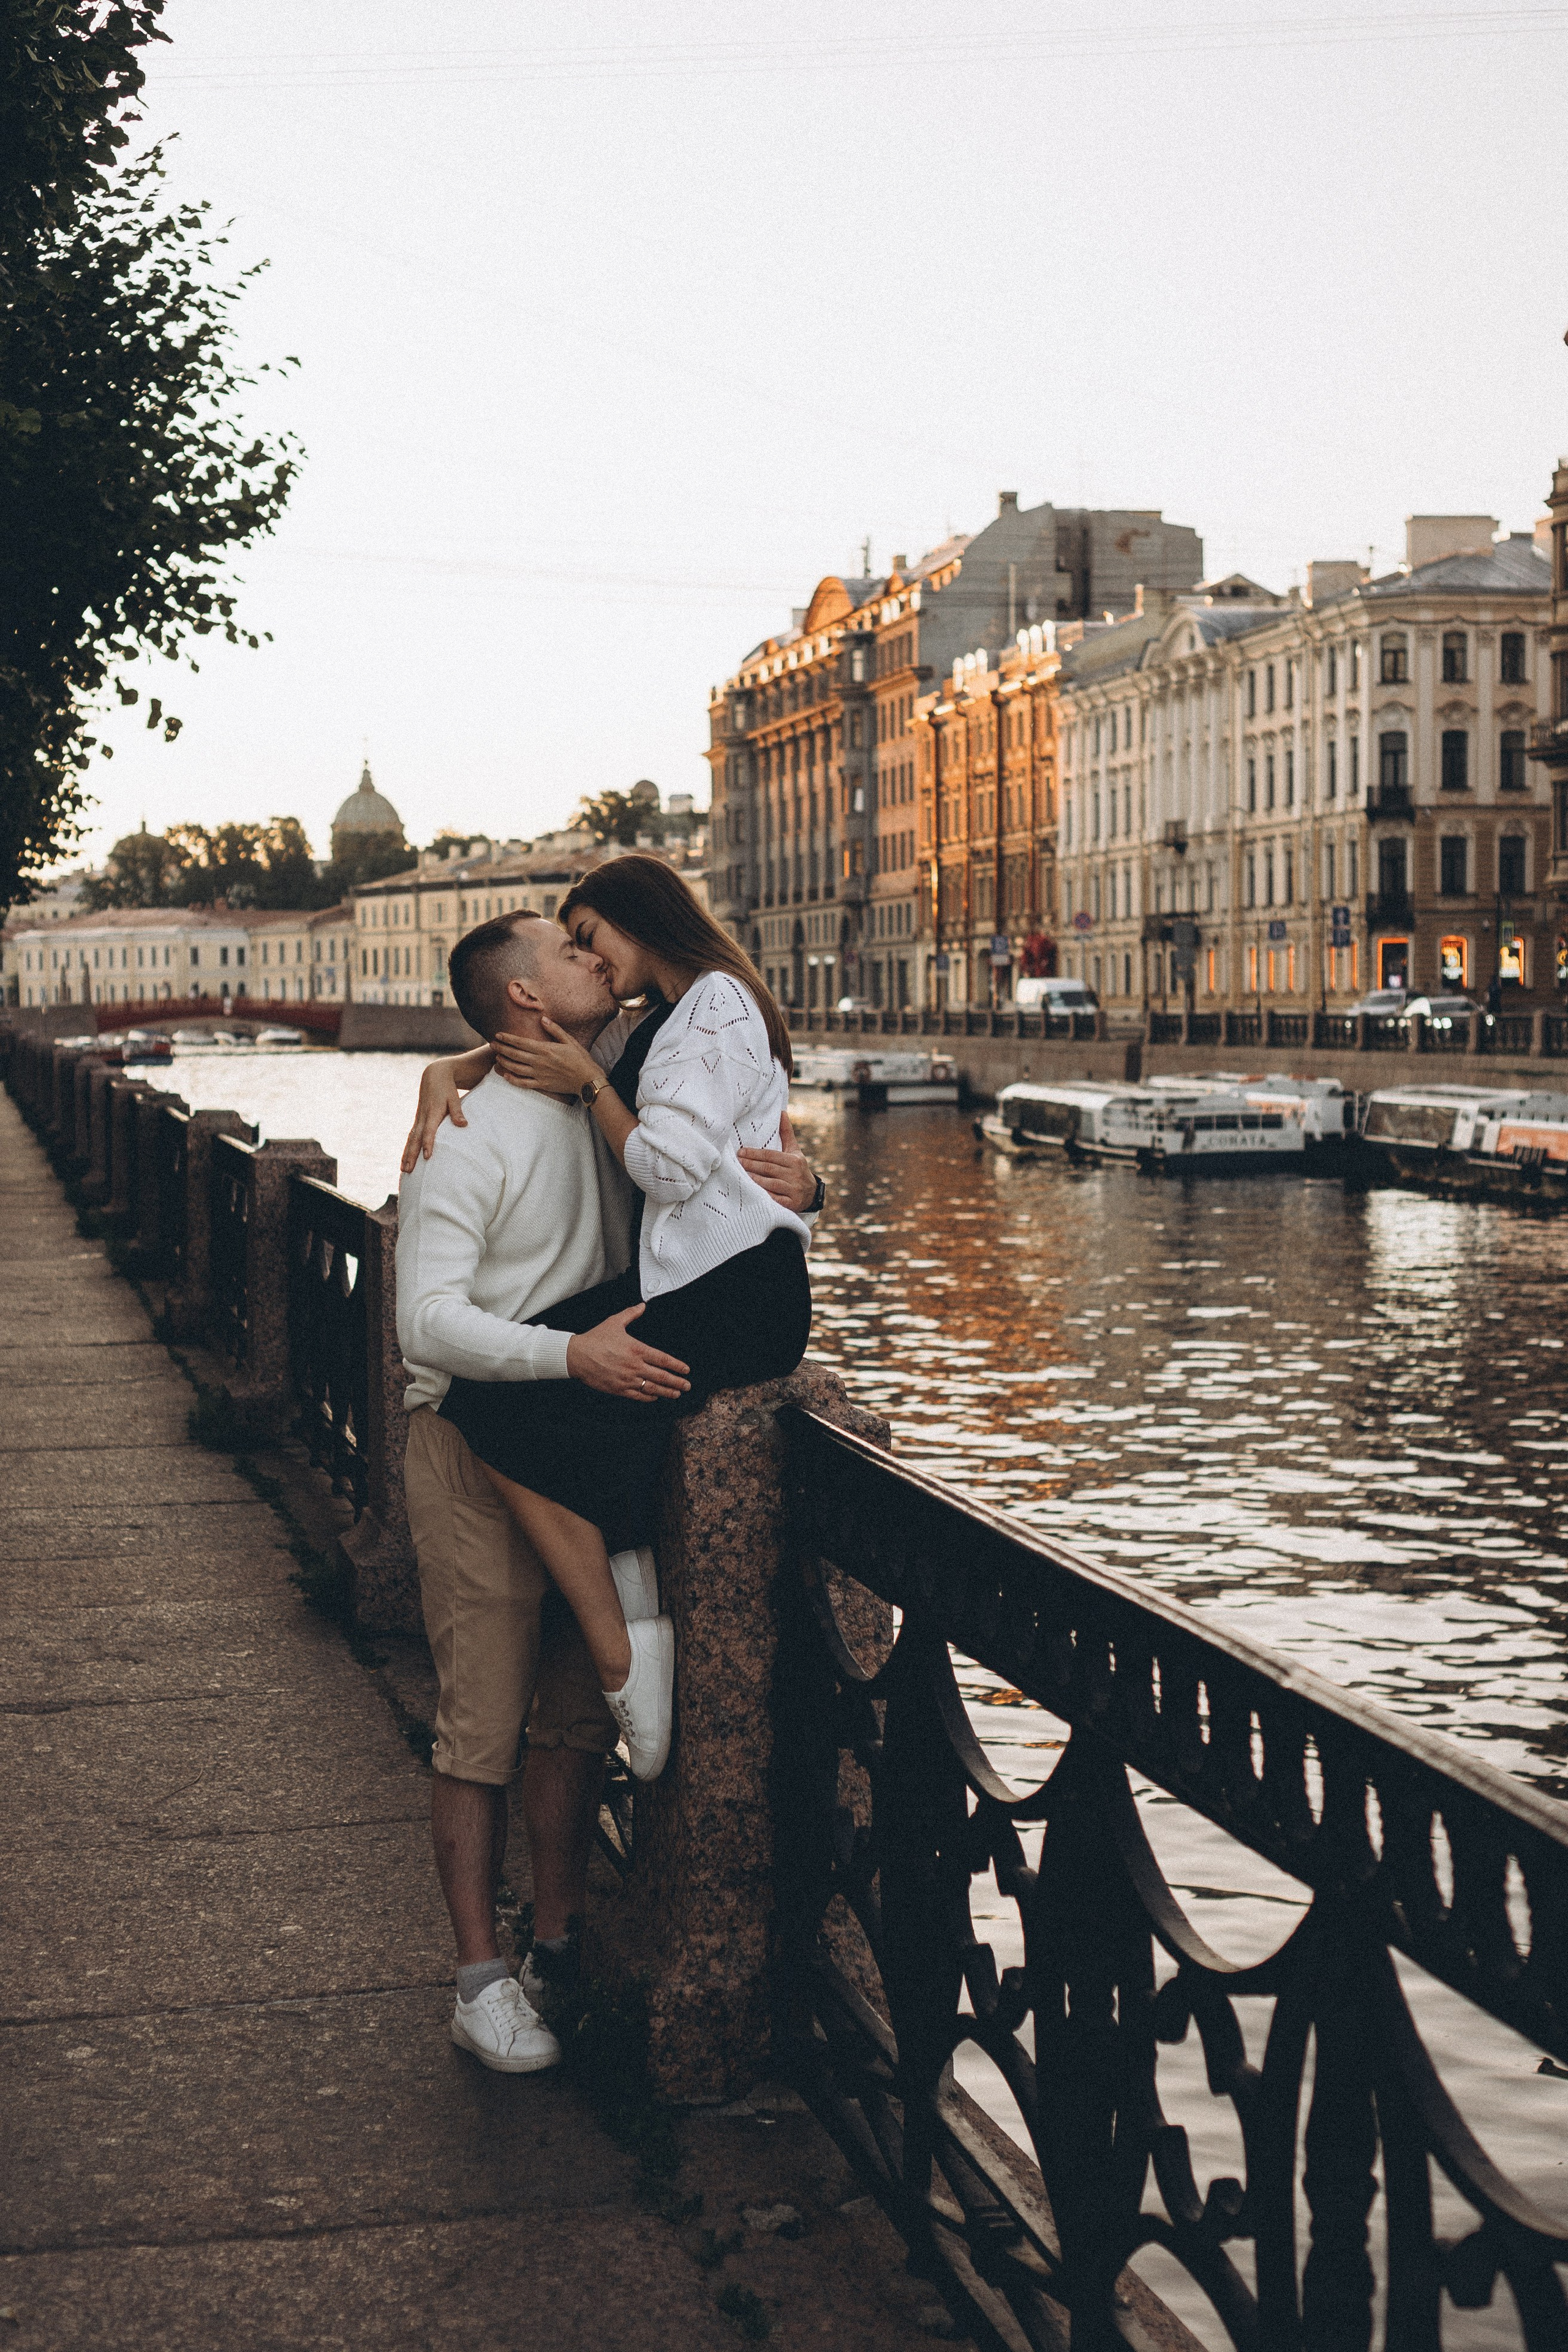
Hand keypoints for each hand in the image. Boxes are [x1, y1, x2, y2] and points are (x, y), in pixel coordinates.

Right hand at [401, 1050, 491, 1173]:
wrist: (434, 1076)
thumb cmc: (447, 1088)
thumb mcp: (454, 1098)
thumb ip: (458, 1111)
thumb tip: (463, 1124)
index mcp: (433, 1112)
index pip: (429, 1131)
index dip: (428, 1144)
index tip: (427, 1156)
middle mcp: (423, 1117)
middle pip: (415, 1139)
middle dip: (411, 1155)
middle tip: (408, 1170)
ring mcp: (419, 1119)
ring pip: (411, 1139)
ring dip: (406, 1155)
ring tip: (404, 1169)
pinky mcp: (418, 1120)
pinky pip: (411, 1136)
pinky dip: (407, 1148)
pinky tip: (405, 1159)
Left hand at [493, 1018, 600, 1098]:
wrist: (587, 1080)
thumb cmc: (580, 1059)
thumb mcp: (570, 1041)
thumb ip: (555, 1030)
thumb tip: (542, 1019)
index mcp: (545, 1049)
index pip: (521, 1042)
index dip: (508, 1038)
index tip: (498, 1034)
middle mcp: (539, 1062)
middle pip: (515, 1054)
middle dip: (501, 1048)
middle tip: (492, 1044)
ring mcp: (539, 1075)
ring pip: (516, 1068)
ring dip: (504, 1062)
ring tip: (497, 1057)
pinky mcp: (542, 1085)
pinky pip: (523, 1083)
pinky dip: (513, 1080)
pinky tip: (506, 1075)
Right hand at [566, 1306, 690, 1399]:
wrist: (576, 1356)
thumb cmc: (595, 1339)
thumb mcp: (614, 1322)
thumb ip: (631, 1314)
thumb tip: (642, 1306)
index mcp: (637, 1349)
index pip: (663, 1359)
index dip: (677, 1365)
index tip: (686, 1369)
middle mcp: (634, 1366)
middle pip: (662, 1376)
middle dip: (677, 1382)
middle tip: (687, 1385)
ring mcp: (627, 1379)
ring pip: (652, 1388)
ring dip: (667, 1392)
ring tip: (677, 1394)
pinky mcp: (618, 1389)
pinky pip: (638, 1396)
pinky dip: (649, 1398)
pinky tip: (655, 1398)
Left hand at [738, 1109, 819, 1214]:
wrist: (811, 1194)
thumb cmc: (797, 1169)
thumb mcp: (794, 1152)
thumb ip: (786, 1133)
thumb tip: (782, 1112)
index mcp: (795, 1161)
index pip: (771, 1156)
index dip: (755, 1154)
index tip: (741, 1152)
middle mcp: (795, 1175)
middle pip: (769, 1169)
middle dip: (751, 1165)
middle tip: (737, 1162)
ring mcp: (793, 1190)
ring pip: (771, 1183)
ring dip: (755, 1179)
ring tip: (742, 1175)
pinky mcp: (791, 1204)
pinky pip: (775, 1199)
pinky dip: (764, 1195)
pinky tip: (753, 1191)